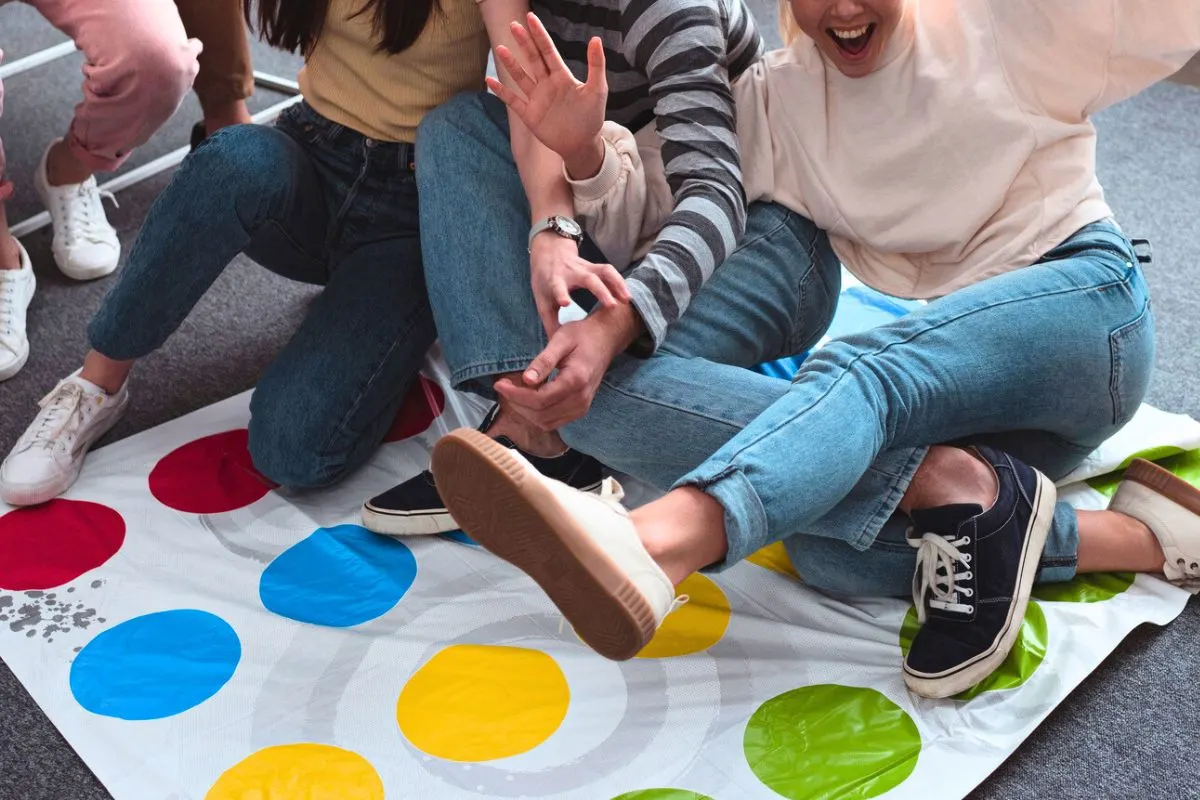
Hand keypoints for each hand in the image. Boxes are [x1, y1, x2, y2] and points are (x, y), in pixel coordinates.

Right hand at [486, 13, 607, 177]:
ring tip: (501, 48)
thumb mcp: (598, 90)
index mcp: (562, 76)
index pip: (548, 51)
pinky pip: (512, 100)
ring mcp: (537, 99)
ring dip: (511, 64)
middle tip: (513, 25)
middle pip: (532, 59)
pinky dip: (501, 91)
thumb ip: (596, 65)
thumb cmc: (592, 117)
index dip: (539, 35)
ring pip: (521, 77)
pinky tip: (489, 81)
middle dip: (523, 43)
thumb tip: (596, 39)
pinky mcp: (530, 115)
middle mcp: (547, 84)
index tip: (530, 18)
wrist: (583, 144)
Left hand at [495, 303, 641, 429]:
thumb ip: (544, 361)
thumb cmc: (582, 336)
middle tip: (503, 385)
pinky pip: (553, 421)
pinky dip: (536, 413)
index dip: (516, 395)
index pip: (539, 400)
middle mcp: (581, 399)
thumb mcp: (561, 339)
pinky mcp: (579, 410)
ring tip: (514, 391)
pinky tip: (529, 396)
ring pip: (545, 422)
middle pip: (540, 414)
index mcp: (576, 380)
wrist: (605, 341)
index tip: (500, 384)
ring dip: (525, 411)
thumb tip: (526, 379)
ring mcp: (582, 407)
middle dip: (517, 403)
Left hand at [530, 234, 630, 336]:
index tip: (566, 304)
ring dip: (617, 284)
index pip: (557, 287)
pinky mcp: (595, 266)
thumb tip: (555, 345)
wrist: (550, 253)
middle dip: (601, 291)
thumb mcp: (542, 300)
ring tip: (627, 299)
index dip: (562, 294)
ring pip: (605, 271)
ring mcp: (585, 267)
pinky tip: (627, 295)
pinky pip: (610, 272)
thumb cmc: (546, 282)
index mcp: (555, 280)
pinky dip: (620, 282)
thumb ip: (550, 322)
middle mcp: (572, 272)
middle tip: (612, 305)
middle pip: (589, 279)